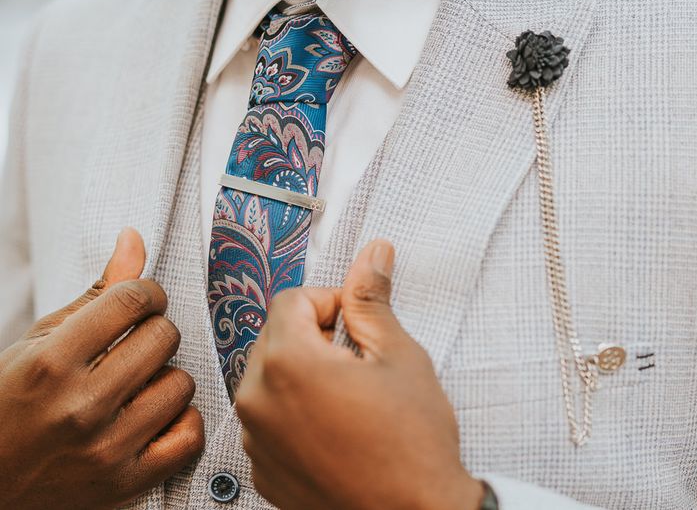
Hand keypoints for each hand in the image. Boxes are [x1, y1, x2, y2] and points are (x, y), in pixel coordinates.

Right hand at [0, 228, 203, 509]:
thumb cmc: (12, 399)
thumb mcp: (42, 339)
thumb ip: (98, 291)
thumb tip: (135, 238)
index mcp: (51, 363)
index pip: (134, 299)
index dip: (146, 293)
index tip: (140, 302)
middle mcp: (80, 406)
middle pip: (163, 337)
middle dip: (155, 330)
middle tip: (136, 343)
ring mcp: (104, 449)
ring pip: (181, 383)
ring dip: (166, 377)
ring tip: (139, 382)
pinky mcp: (124, 484)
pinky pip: (188, 437)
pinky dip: (180, 422)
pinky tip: (156, 415)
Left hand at [236, 240, 484, 509]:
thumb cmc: (412, 444)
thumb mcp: (399, 356)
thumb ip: (372, 299)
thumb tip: (372, 255)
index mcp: (288, 364)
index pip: (291, 300)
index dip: (330, 302)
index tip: (356, 324)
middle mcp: (258, 400)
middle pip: (276, 335)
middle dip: (315, 335)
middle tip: (358, 360)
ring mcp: (256, 439)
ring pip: (271, 375)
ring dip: (304, 372)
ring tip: (349, 397)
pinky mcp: (262, 469)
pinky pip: (269, 417)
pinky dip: (295, 410)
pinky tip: (336, 427)